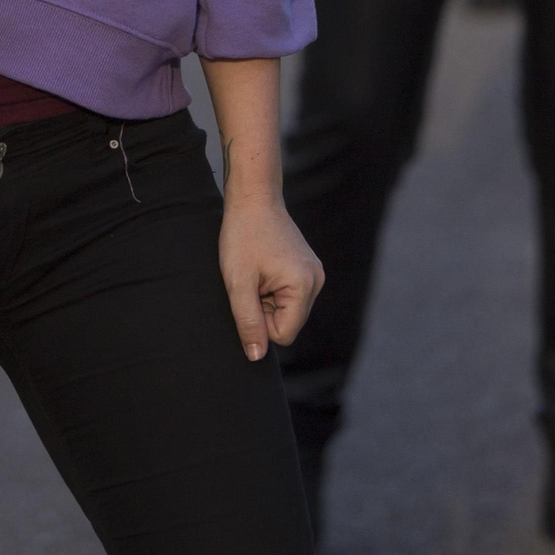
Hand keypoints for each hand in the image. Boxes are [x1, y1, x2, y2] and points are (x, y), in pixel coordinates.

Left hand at [218, 193, 323, 361]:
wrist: (253, 197)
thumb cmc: (243, 235)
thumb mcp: (238, 282)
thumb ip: (248, 322)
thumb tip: (256, 357)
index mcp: (304, 285)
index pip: (283, 335)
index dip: (260, 322)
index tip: (249, 294)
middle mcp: (317, 281)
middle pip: (287, 323)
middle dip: (264, 310)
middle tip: (251, 280)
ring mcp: (314, 274)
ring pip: (287, 310)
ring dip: (267, 299)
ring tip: (256, 272)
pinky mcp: (307, 268)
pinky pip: (289, 296)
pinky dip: (271, 289)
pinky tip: (263, 268)